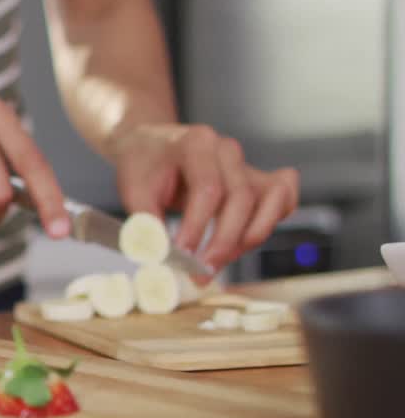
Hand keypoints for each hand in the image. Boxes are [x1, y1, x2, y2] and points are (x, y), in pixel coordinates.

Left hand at [112, 124, 299, 272]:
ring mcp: (246, 164)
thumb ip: (146, 222)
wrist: (152, 146)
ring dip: (248, 239)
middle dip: (224, 242)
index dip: (197, 227)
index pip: (207, 189)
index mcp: (196, 144)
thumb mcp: (133, 190)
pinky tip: (244, 243)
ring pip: (268, 201)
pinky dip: (271, 222)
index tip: (182, 256)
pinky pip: (283, 198)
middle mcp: (227, 151)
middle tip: (201, 273)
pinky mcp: (258, 180)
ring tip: (219, 262)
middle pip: (241, 198)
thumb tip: (159, 255)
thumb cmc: (144, 166)